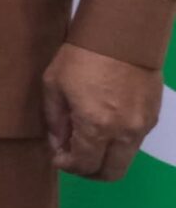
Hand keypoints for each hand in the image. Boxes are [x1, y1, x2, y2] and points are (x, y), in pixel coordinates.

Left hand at [43, 42, 162, 180]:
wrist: (123, 34)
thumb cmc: (81, 56)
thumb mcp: (54, 85)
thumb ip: (55, 120)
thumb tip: (58, 144)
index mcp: (96, 126)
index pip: (84, 165)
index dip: (67, 165)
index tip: (57, 157)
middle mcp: (124, 133)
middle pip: (111, 173)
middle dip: (89, 171)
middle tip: (74, 157)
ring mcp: (142, 126)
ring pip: (125, 159)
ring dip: (105, 158)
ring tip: (87, 140)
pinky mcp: (153, 117)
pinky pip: (135, 142)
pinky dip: (118, 143)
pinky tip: (104, 125)